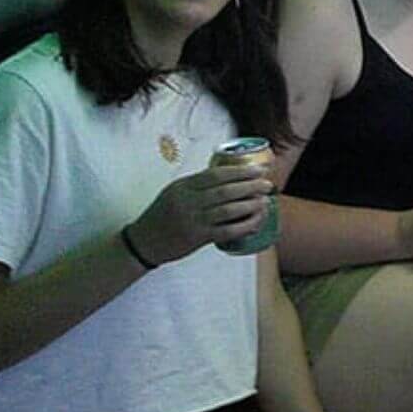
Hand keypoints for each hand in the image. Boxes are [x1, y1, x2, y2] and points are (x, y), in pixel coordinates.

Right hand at [129, 164, 273, 265]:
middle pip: (226, 191)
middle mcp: (187, 202)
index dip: (240, 171)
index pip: (216, 175)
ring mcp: (192, 221)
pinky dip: (245, 226)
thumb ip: (198, 184)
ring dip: (250, 205)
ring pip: (228, 210)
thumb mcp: (175, 192)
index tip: (259, 170)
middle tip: (267, 185)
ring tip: (264, 201)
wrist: (144, 241)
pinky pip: (227, 230)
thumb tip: (231, 174)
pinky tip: (256, 222)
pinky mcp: (197, 238)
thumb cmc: (163, 214)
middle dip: (251, 186)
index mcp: (183, 187)